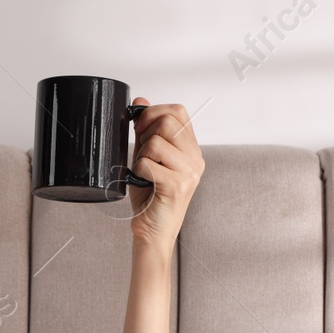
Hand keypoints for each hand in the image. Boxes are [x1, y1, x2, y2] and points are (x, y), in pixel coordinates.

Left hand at [125, 98, 204, 254]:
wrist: (152, 231)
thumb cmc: (150, 198)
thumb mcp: (147, 157)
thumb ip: (145, 131)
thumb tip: (140, 100)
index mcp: (191, 149)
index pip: (178, 111)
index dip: (154, 112)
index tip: (141, 127)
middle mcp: (195, 159)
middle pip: (167, 121)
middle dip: (145, 132)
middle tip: (141, 152)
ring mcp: (189, 172)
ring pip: (156, 141)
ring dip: (141, 155)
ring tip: (145, 172)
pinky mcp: (177, 186)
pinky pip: (147, 163)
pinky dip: (138, 171)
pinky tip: (145, 183)